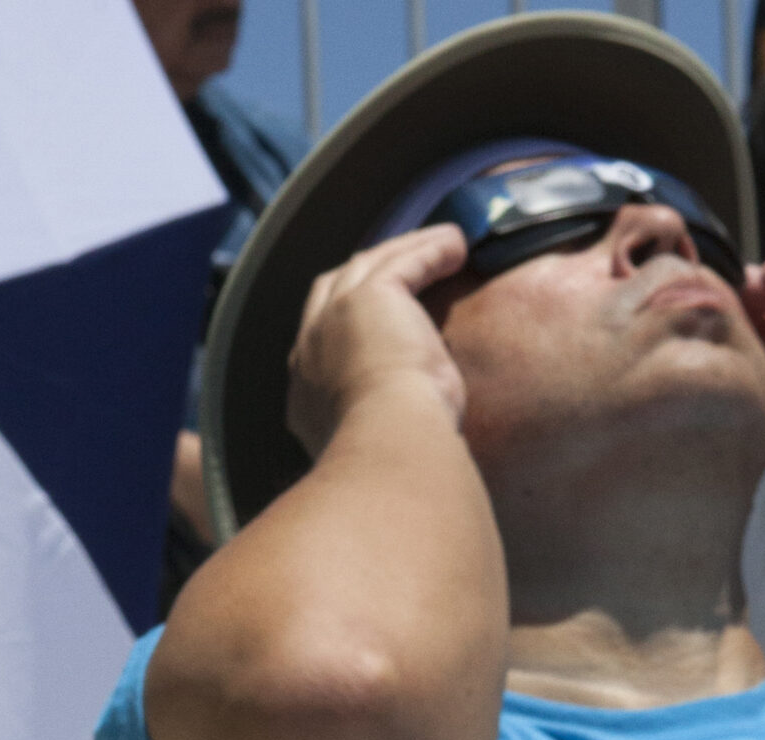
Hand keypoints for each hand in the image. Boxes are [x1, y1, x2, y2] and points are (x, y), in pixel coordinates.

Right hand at [285, 224, 470, 462]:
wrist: (391, 455)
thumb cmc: (396, 470)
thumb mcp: (380, 453)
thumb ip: (382, 439)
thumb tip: (413, 445)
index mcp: (306, 395)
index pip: (320, 343)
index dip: (345, 322)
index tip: (378, 321)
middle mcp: (310, 349)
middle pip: (333, 288)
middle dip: (365, 273)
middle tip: (404, 266)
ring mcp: (335, 318)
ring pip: (370, 265)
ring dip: (407, 251)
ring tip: (446, 246)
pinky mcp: (372, 297)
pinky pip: (405, 262)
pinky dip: (431, 250)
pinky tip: (458, 244)